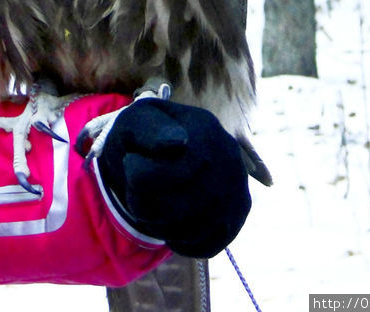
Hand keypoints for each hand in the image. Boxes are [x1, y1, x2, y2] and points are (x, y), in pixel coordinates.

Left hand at [97, 99, 250, 257]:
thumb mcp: (135, 123)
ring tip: (153, 203)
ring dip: (159, 224)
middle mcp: (229, 159)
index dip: (136, 176)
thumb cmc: (144, 139)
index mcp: (204, 128)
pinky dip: (180, 240)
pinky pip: (205, 246)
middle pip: (171, 208)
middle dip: (142, 205)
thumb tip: (178, 143)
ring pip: (188, 231)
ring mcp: (238, 189)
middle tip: (137, 189)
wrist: (161, 154)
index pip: (160, 175)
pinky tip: (171, 220)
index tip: (131, 161)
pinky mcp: (237, 217)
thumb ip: (148, 130)